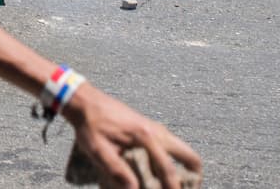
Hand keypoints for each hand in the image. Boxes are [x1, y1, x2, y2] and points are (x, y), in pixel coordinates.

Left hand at [64, 85, 201, 188]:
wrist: (85, 100)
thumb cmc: (90, 125)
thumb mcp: (98, 150)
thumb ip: (117, 171)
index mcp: (145, 137)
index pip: (168, 169)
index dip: (173, 188)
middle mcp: (156, 131)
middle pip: (190, 156)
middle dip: (194, 178)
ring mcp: (155, 127)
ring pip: (183, 149)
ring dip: (186, 167)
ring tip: (177, 185)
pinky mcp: (150, 126)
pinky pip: (172, 144)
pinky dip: (175, 158)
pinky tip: (161, 170)